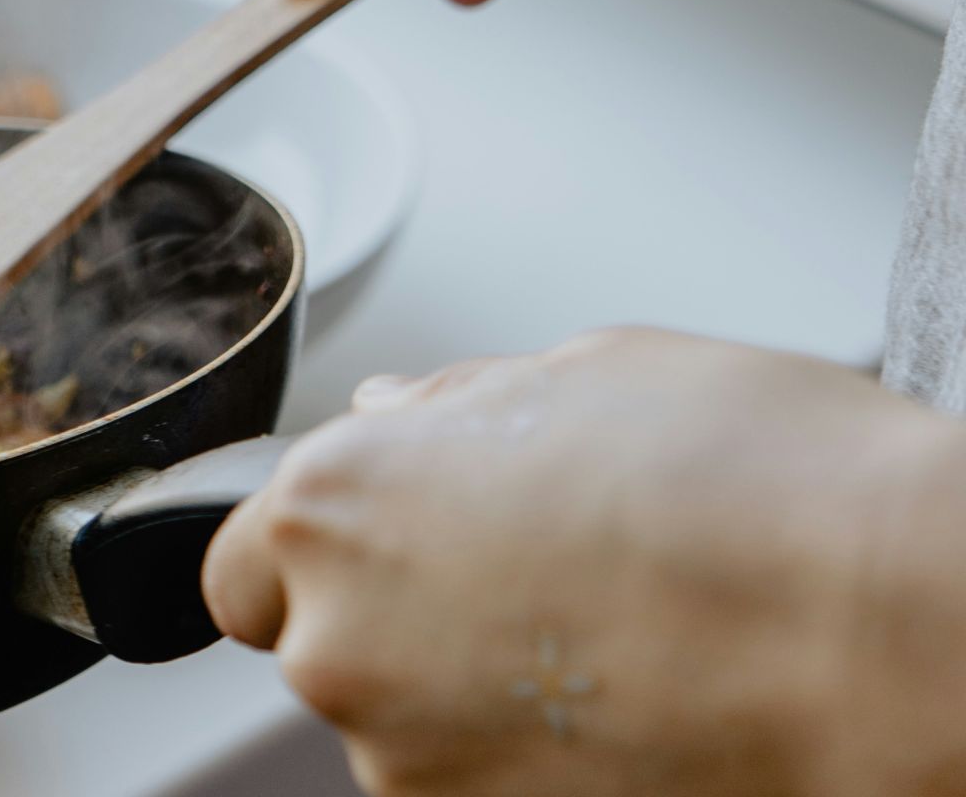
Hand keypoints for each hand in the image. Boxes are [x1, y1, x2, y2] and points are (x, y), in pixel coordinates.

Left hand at [204, 328, 965, 795]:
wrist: (888, 636)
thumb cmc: (759, 486)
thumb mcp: (590, 373)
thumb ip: (453, 406)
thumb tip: (396, 413)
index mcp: (335, 506)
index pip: (241, 564)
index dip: (313, 554)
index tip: (383, 545)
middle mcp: (340, 643)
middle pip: (322, 644)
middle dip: (398, 614)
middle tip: (529, 578)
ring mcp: (409, 762)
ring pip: (403, 723)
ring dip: (468, 689)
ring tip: (605, 637)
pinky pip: (472, 782)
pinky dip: (527, 756)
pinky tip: (627, 702)